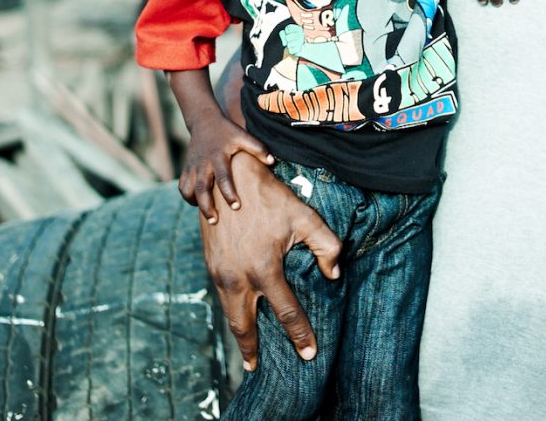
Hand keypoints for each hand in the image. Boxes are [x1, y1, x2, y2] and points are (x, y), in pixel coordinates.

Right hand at [179, 114, 273, 222]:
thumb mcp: (243, 136)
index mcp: (218, 156)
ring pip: (188, 189)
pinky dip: (188, 197)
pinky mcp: (186, 168)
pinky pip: (182, 186)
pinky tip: (197, 203)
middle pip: (201, 188)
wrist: (204, 122)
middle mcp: (203, 163)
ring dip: (196, 204)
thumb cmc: (227, 132)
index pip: (223, 177)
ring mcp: (192, 166)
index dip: (228, 192)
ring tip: (208, 216)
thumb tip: (273, 162)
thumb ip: (258, 148)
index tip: (236, 206)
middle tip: (215, 221)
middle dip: (207, 206)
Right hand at [198, 153, 341, 369]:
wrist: (227, 178)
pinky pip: (222, 297)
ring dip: (239, 332)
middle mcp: (238, 277)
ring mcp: (220, 272)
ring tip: (248, 349)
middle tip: (257, 368)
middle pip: (245, 325)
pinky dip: (230, 311)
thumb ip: (326, 245)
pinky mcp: (211, 265)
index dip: (300, 335)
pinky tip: (239, 314)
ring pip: (229, 313)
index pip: (286, 312)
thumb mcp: (304, 215)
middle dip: (252, 349)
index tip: (309, 353)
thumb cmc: (269, 196)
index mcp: (263, 268)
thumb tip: (334, 274)